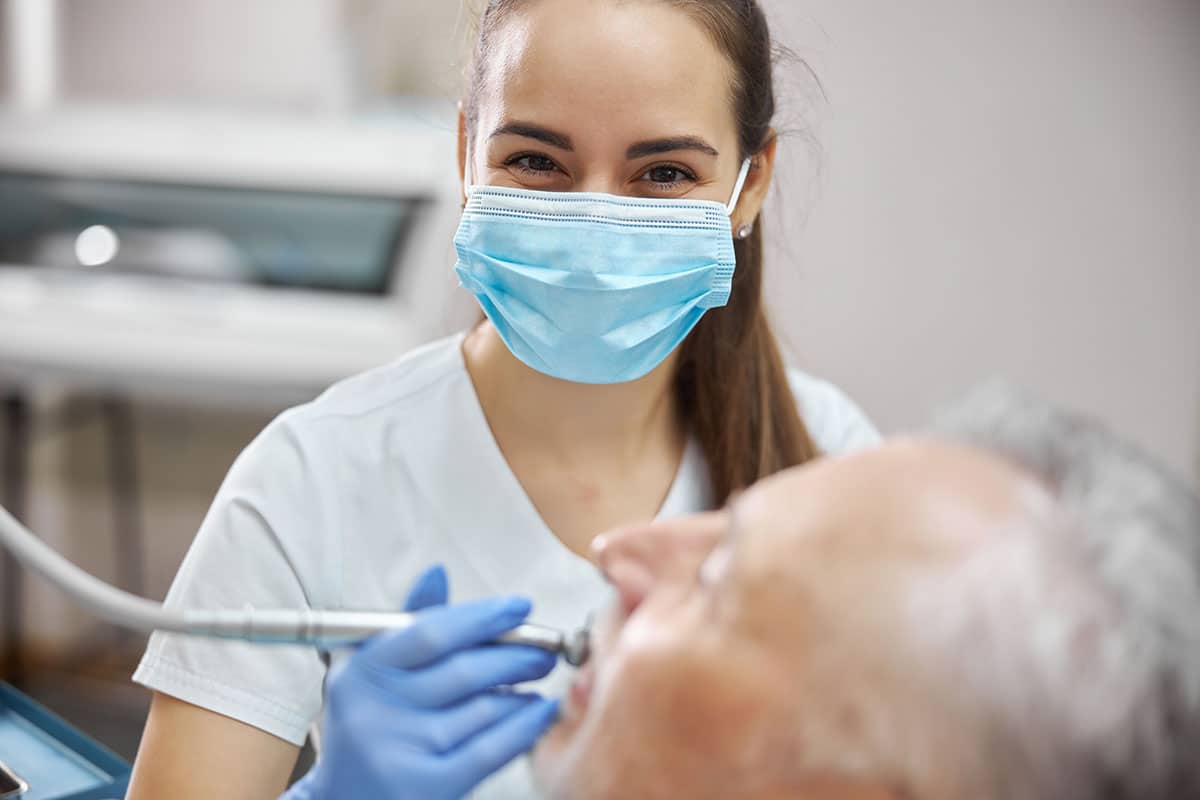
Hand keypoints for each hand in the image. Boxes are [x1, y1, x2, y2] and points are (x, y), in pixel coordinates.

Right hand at [282, 566, 559, 799]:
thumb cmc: (369, 729)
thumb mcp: (373, 673)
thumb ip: (409, 627)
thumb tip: (437, 574)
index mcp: (363, 672)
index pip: (431, 631)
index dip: (482, 616)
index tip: (519, 607)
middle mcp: (375, 711)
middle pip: (464, 670)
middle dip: (516, 655)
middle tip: (544, 649)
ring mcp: (399, 752)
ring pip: (483, 709)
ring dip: (523, 690)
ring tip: (540, 679)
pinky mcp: (424, 788)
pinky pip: (490, 750)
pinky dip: (523, 727)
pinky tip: (540, 712)